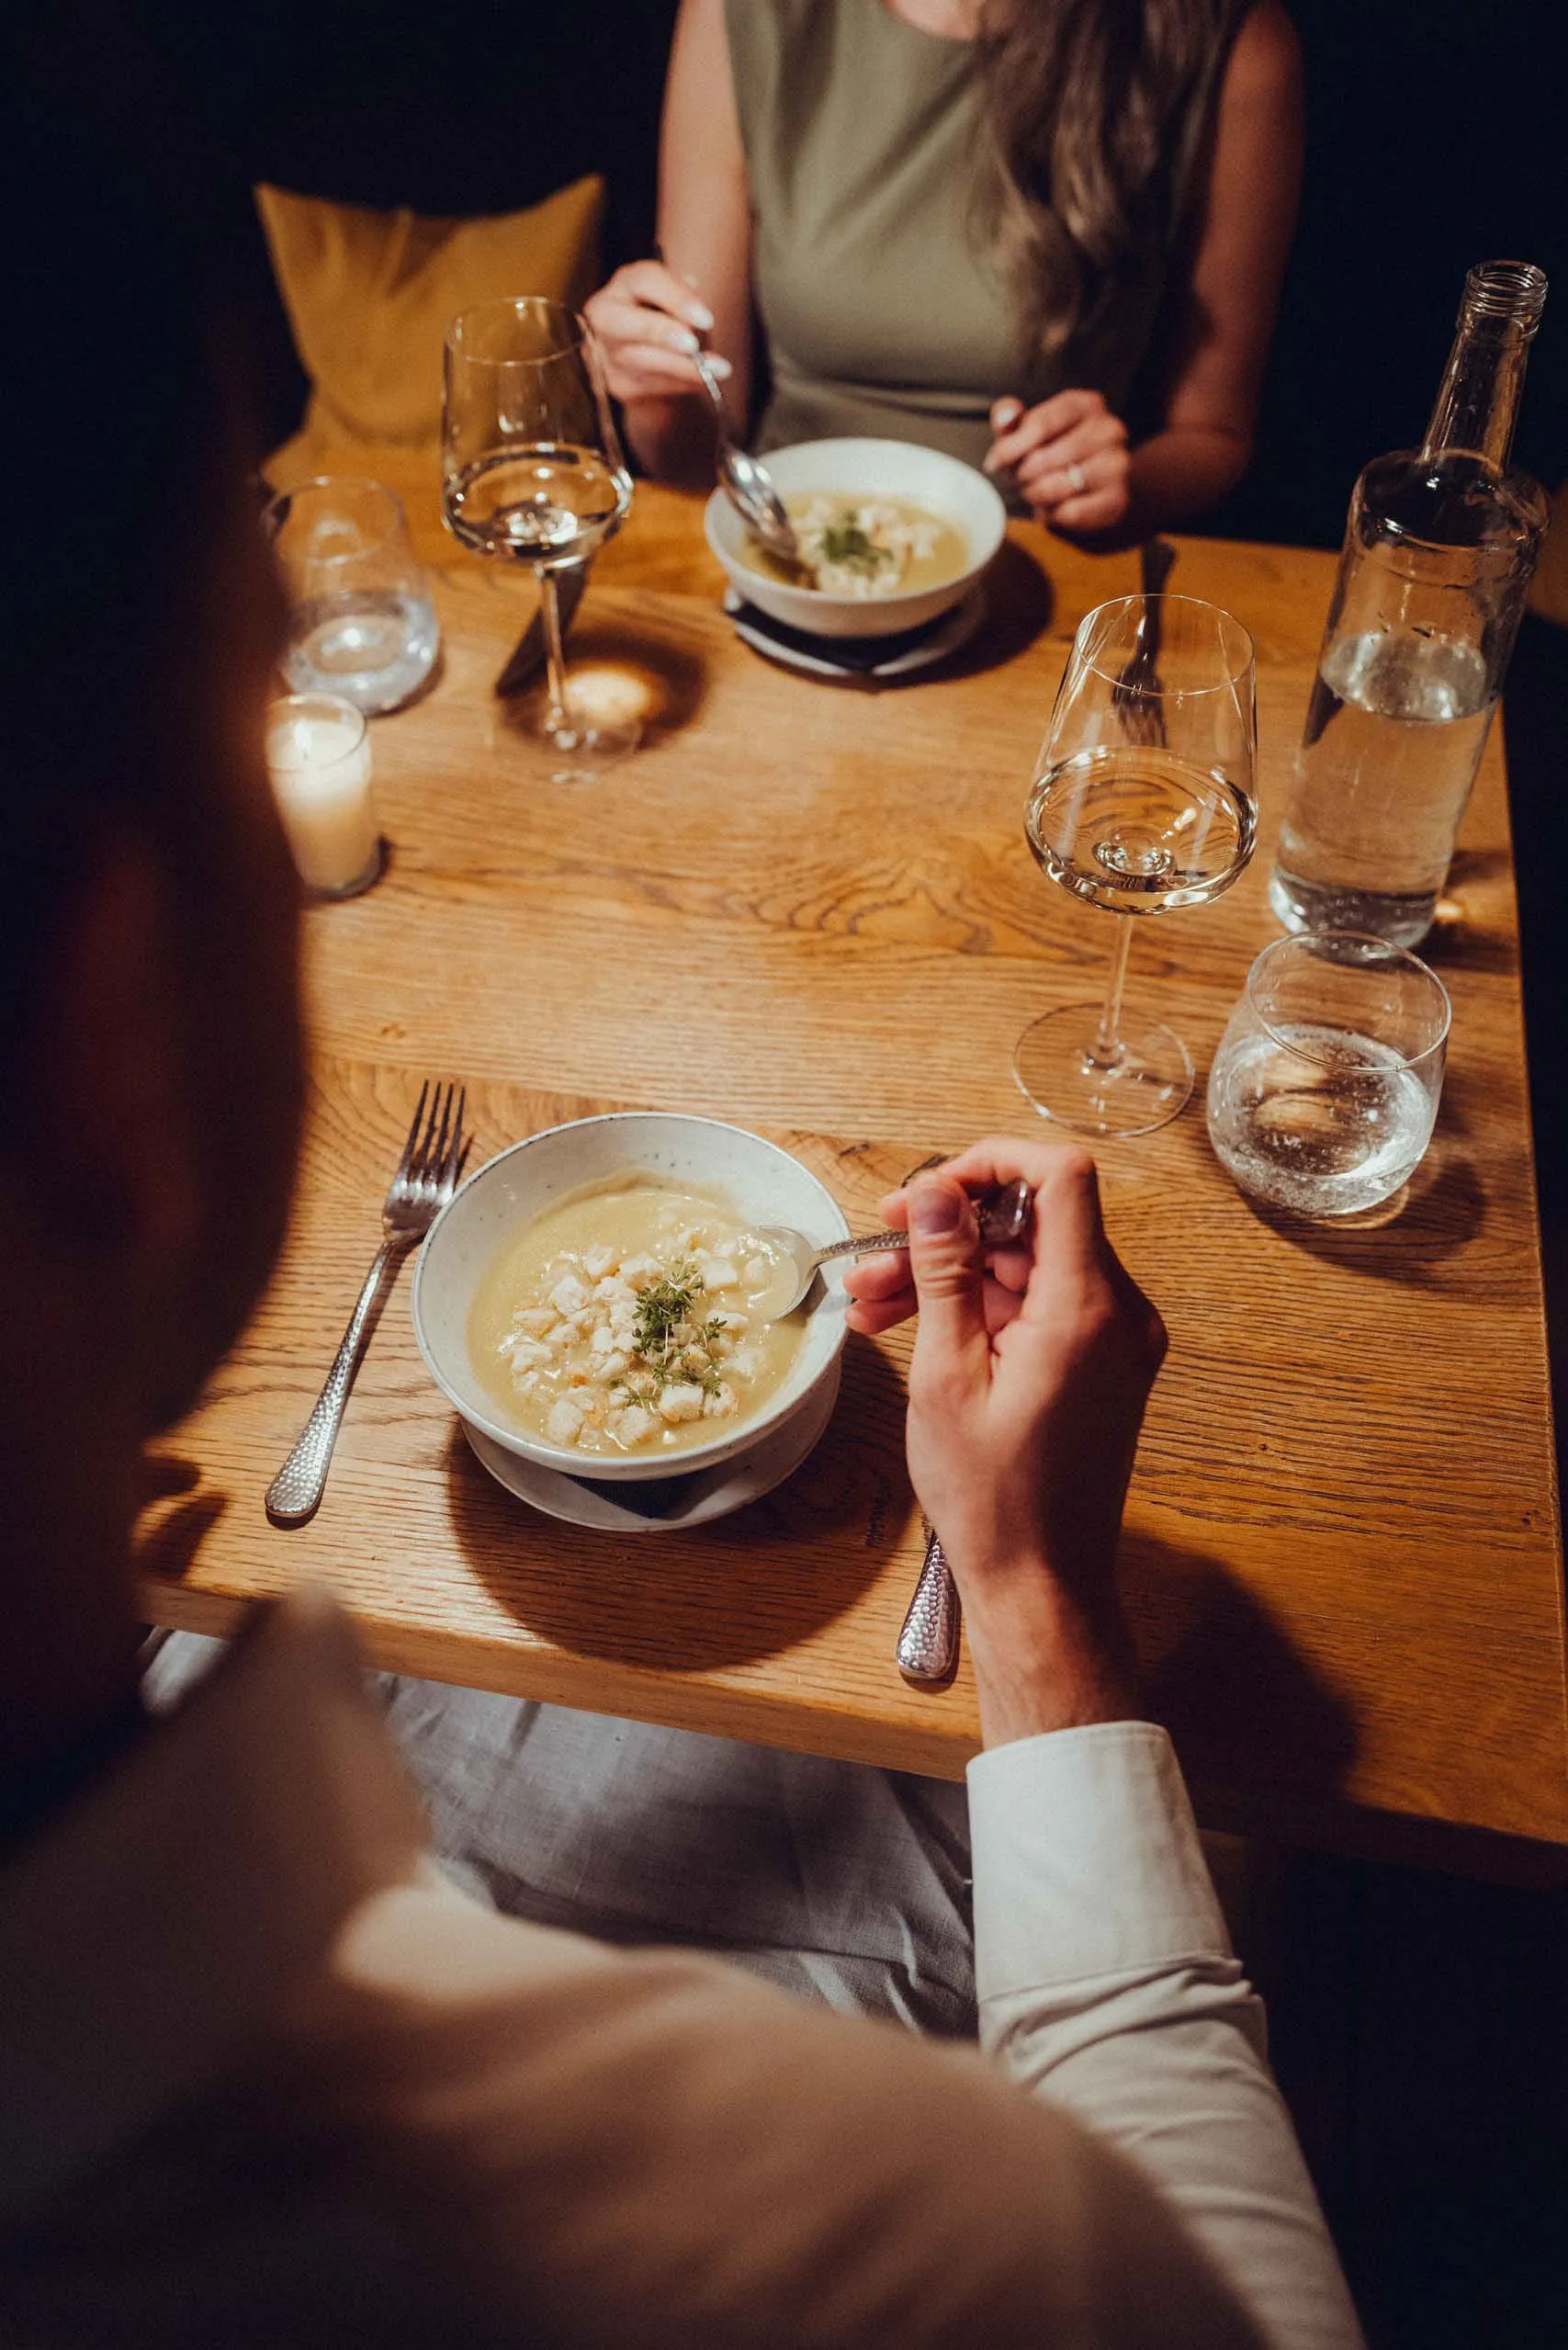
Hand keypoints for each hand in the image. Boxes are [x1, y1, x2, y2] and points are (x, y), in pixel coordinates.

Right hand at [583, 260, 730, 406]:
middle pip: (628, 323)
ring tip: (719, 369)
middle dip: (662, 333)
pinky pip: (652, 385)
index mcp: (625, 284)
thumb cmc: (667, 319)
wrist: (646, 361)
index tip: (707, 319)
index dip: (676, 298)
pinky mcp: (617, 383)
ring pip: (643, 361)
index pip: (646, 281)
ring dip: (684, 367)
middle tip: (694, 346)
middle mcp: (605, 315)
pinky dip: (682, 383)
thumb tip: (694, 309)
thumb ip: (684, 300)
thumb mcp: (678, 301)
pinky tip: (704, 381)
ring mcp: (606, 352)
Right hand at [844, 1140, 1165, 1740]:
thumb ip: (944, 1274)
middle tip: (874, 1254)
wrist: (1040, 1583)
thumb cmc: (993, 1497)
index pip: (1061, 1178)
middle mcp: (1116, 1313)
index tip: (927, 1193)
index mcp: (1088, 1307)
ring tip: (869, 1302)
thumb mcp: (946, 1376)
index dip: (990, 1165)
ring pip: (1024, 1266)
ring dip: (949, 1273)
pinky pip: (1035, 1307)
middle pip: (1034, 1222)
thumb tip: (934, 1197)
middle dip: (948, 1231)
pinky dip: (976, 1309)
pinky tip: (906, 1326)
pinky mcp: (1096, 1364)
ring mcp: (1111, 1340)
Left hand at [985, 390, 1130, 534]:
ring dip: (1036, 495)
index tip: (994, 463)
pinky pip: (1072, 512)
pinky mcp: (1118, 498)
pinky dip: (1054, 514)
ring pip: (1059, 487)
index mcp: (1085, 404)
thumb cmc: (1052, 448)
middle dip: (1022, 474)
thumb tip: (1005, 416)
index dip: (1010, 448)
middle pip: (1046, 458)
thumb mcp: (1027, 428)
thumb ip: (1009, 417)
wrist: (1092, 481)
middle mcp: (1108, 429)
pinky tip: (1052, 507)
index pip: (1039, 425)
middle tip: (1018, 480)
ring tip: (1034, 491)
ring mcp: (1118, 464)